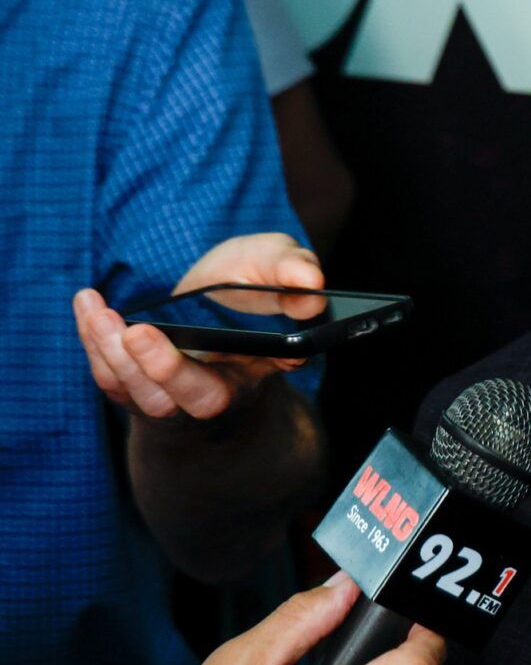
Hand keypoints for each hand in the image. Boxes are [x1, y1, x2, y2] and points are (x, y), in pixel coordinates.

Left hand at [75, 232, 323, 419]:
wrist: (221, 302)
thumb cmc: (254, 284)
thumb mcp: (276, 264)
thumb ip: (292, 269)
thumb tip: (309, 282)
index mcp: (249, 376)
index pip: (229, 389)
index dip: (200, 371)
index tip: (171, 337)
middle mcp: (206, 395)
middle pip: (174, 399)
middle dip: (156, 367)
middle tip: (137, 332)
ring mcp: (167, 394)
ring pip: (134, 391)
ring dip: (110, 352)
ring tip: (97, 309)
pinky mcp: (135, 385)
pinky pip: (109, 376)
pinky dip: (92, 342)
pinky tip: (87, 305)